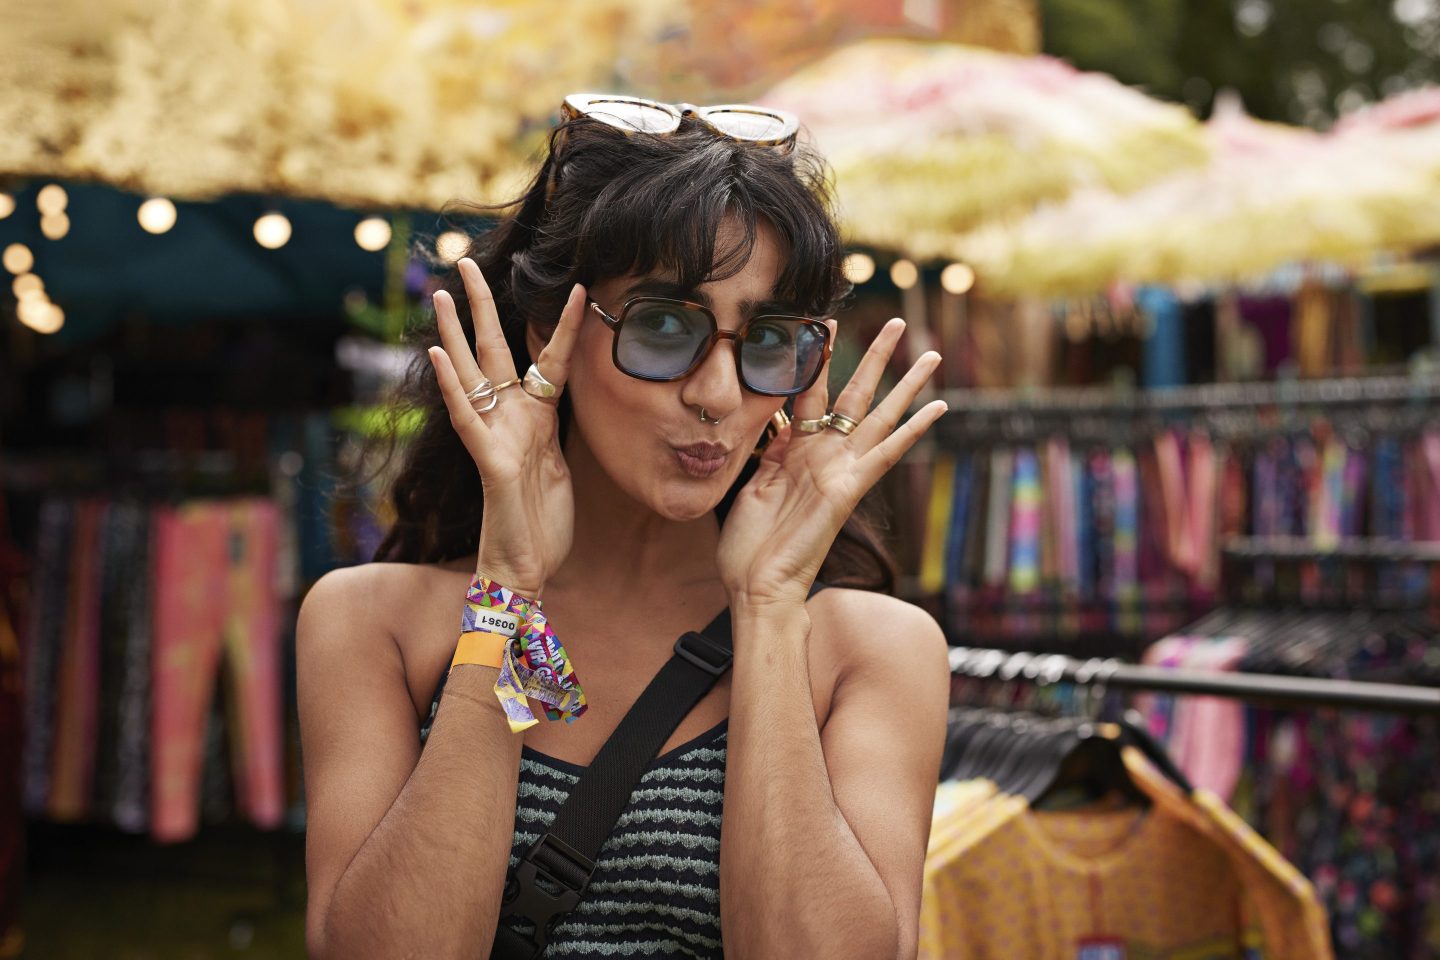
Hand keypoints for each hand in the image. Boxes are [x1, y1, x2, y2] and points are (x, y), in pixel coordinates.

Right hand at [426, 258, 585, 595]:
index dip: (563, 326)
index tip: (578, 287)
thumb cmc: (541, 521)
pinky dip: (453, 387)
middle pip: (495, 351)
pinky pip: (468, 420)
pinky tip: (439, 355)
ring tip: (439, 294)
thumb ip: (553, 427)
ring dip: (456, 334)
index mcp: (535, 418)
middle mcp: (510, 419)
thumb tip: (559, 396)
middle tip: (466, 261)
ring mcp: (496, 438)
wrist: (527, 568)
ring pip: (472, 376)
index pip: (547, 359)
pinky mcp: (490, 464)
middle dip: (483, 306)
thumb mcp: (558, 463)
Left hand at [716, 317, 946, 604]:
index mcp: (797, 452)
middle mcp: (825, 456)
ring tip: (930, 353)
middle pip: (855, 395)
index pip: (811, 392)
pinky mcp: (849, 490)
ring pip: (879, 416)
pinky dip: (913, 431)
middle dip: (874, 358)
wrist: (757, 588)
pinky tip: (939, 410)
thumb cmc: (747, 547)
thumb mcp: (750, 485)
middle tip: (894, 322)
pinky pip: (886, 454)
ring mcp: (840, 471)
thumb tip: (778, 420)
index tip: (823, 322)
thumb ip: (769, 452)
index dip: (818, 357)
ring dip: (905, 384)